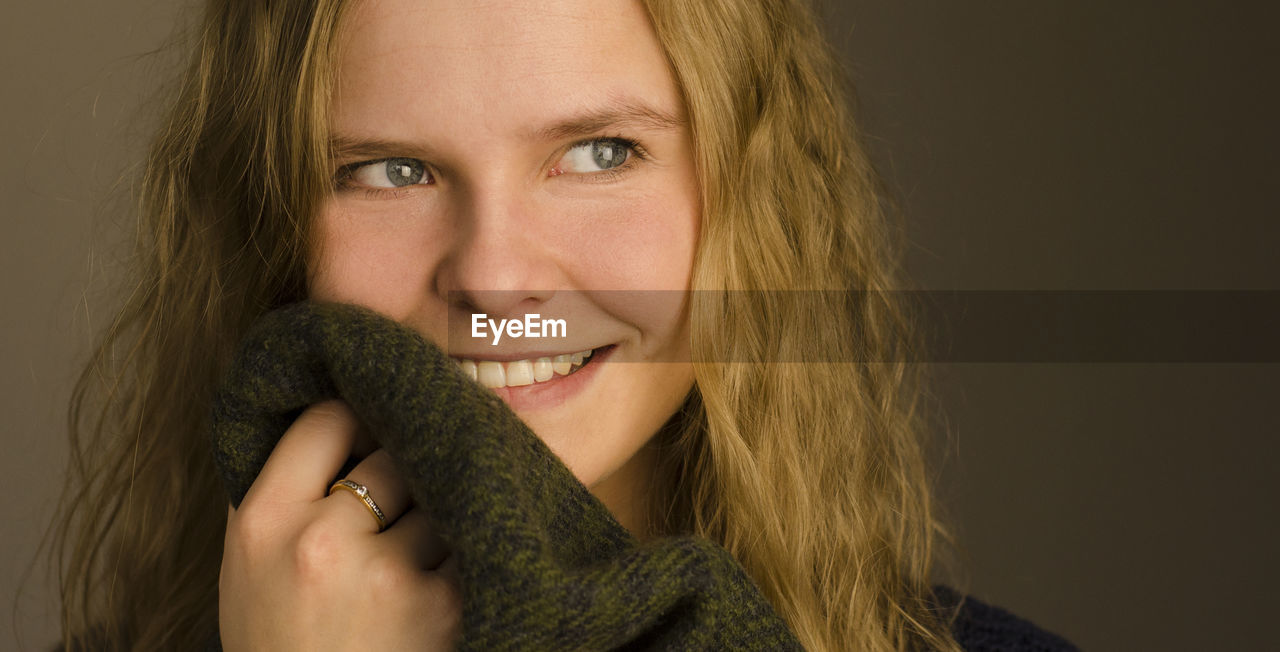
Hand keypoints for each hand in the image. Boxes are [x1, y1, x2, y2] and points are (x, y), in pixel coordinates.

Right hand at [219, 400, 459, 650]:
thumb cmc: (283, 646)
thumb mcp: (248, 567)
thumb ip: (283, 490)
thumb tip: (338, 409)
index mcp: (264, 521)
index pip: (327, 419)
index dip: (355, 424)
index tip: (369, 438)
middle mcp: (322, 542)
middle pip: (395, 453)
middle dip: (407, 472)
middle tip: (409, 495)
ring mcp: (386, 576)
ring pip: (441, 495)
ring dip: (444, 513)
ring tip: (424, 546)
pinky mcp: (442, 608)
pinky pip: (472, 542)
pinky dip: (470, 553)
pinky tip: (458, 571)